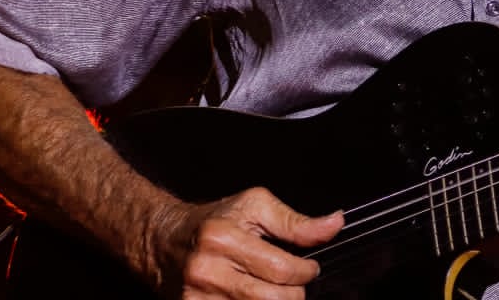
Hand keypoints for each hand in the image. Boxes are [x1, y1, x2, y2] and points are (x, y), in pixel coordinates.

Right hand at [150, 187, 344, 298]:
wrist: (162, 241)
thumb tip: (335, 224)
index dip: (307, 271)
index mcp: (223, 239)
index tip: (310, 267)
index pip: (282, 269)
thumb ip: (296, 221)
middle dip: (295, 294)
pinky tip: (256, 297)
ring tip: (277, 291)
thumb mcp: (254, 207)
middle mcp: (207, 272)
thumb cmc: (213, 221)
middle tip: (295, 283)